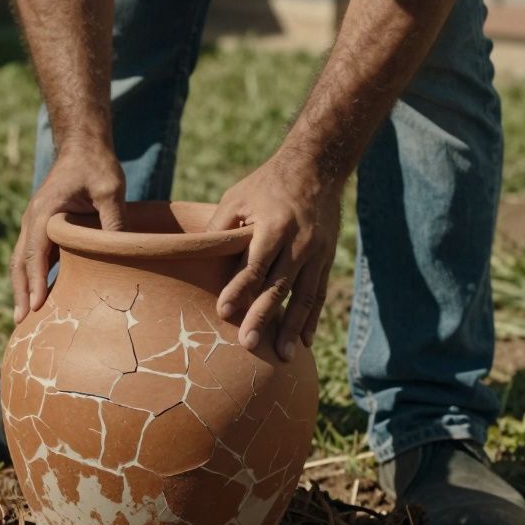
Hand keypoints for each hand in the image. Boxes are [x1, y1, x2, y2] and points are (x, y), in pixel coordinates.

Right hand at [11, 142, 126, 322]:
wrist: (83, 144)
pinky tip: (41, 294)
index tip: (35, 307)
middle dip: (20, 291)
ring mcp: (36, 222)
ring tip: (26, 316)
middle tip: (22, 321)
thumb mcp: (110, 189)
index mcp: (44, 212)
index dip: (34, 281)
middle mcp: (33, 219)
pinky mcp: (44, 225)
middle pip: (20, 261)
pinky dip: (33, 274)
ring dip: (23, 286)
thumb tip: (124, 255)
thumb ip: (114, 220)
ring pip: (23, 259)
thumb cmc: (96, 164)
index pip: (35, 253)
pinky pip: (34, 254)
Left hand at [206, 156, 342, 360]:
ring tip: (281, 356)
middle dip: (263, 317)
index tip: (224, 312)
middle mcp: (300, 241)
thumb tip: (197, 260)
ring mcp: (317, 252)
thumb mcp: (237, 198)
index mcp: (274, 225)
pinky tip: (304, 342)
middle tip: (247, 344)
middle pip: (279, 286)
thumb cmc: (266, 184)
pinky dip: (312, 319)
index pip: (254, 264)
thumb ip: (220, 229)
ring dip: (292, 328)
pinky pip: (319, 294)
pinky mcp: (327, 258)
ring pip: (304, 296)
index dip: (239, 289)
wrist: (317, 168)